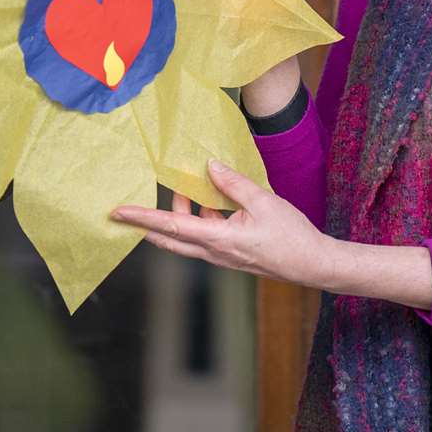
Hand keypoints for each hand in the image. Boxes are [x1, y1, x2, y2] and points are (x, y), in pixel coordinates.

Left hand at [111, 160, 333, 287]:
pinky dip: (202, 218)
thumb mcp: (263, 201)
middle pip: (171, 238)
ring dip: (183, 214)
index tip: (118, 213)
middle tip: (138, 204)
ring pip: (188, 236)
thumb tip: (209, 167)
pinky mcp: (231, 255)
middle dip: (153, 220)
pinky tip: (215, 200)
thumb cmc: (291, 235)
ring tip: (190, 186)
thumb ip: (233, 184)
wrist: (313, 264)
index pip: (170, 227)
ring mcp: (222, 256)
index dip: (142, 218)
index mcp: (218, 240)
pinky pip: (206, 236)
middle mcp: (214, 252)